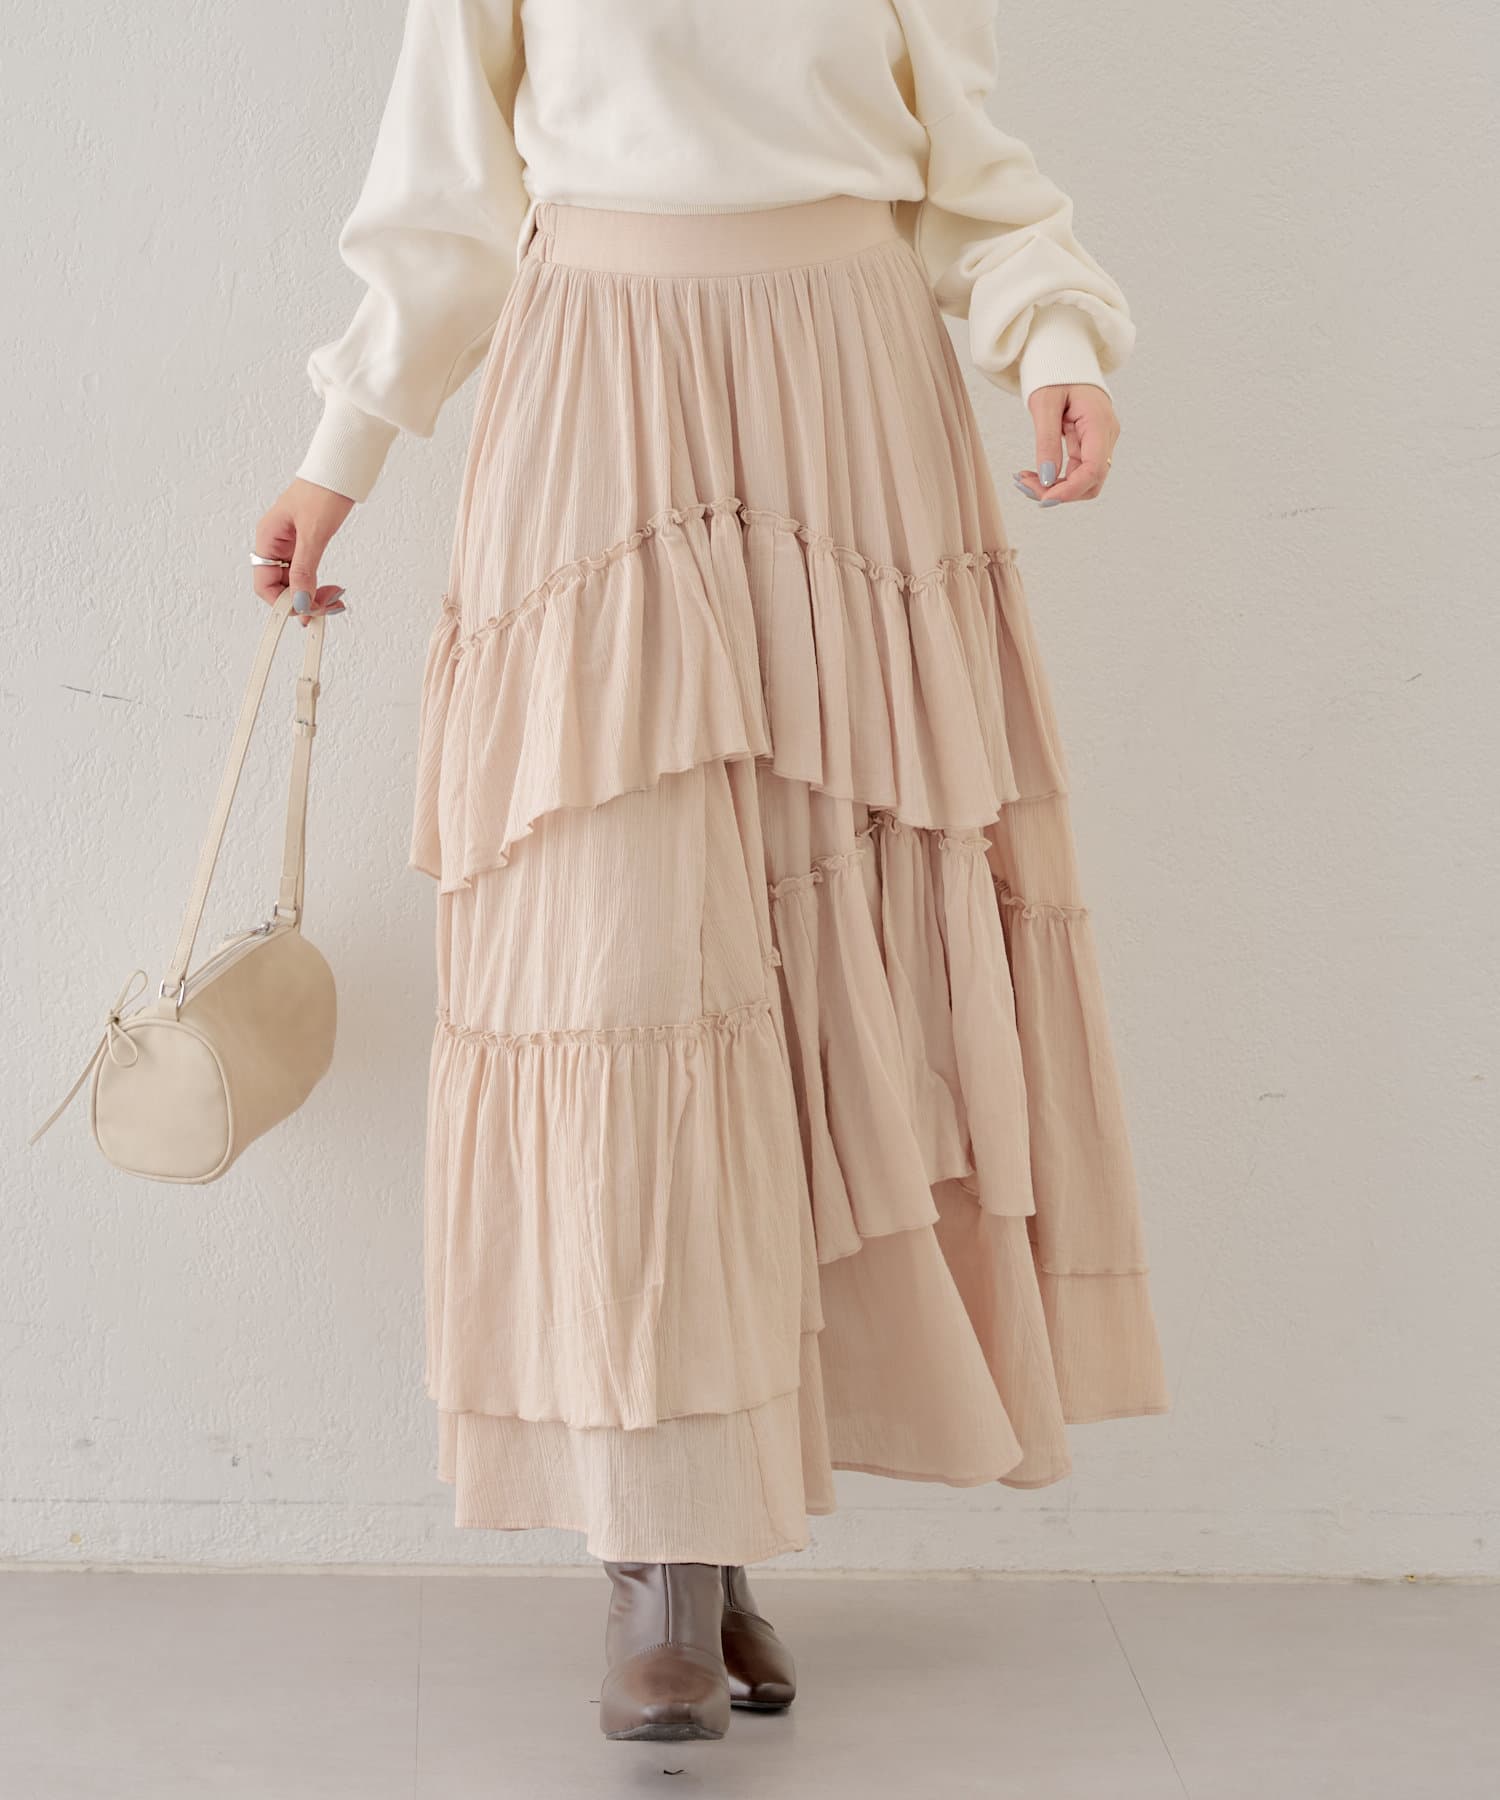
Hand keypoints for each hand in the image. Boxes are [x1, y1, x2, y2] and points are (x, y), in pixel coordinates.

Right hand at [253, 478, 356, 625]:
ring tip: (336, 599)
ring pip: (295, 583)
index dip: (283, 603)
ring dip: (312, 595)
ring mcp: (290, 545)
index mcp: (268, 538)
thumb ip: (305, 569)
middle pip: (280, 587)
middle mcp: (275, 543)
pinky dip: (318, 584)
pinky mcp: (305, 543)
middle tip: (327, 607)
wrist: (340, 470)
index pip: (264, 585)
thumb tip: (300, 602)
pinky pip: (306, 572)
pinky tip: (333, 590)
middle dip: (302, 601)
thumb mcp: (313, 533)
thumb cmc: (323, 491)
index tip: (305, 613)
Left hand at [1011, 384, 1118, 507]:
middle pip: (1091, 482)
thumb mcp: (1044, 403)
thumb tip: (1046, 477)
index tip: (1042, 498)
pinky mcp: (1090, 443)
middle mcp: (1106, 435)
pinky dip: (1055, 478)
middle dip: (1059, 492)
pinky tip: (1033, 474)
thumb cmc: (1054, 372)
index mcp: (1099, 422)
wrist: (1063, 356)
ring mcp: (1100, 440)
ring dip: (1055, 488)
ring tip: (1023, 480)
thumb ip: (1046, 441)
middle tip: (1023, 485)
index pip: (1094, 470)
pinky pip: (1076, 471)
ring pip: (1084, 481)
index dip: (1069, 490)